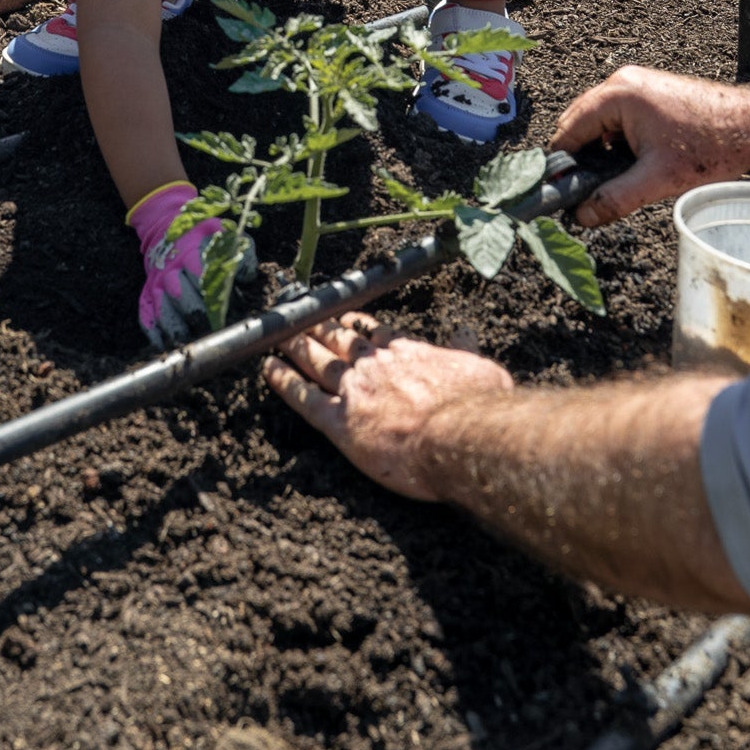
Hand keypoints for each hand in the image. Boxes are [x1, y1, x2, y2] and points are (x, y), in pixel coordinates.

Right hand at [128, 181, 255, 349]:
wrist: (165, 226)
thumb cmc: (203, 235)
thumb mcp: (225, 234)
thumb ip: (241, 253)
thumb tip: (247, 277)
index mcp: (191, 253)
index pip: (201, 277)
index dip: (214, 298)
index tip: (227, 314)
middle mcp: (170, 270)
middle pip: (180, 297)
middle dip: (196, 315)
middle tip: (212, 331)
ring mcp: (156, 284)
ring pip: (162, 310)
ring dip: (176, 328)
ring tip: (190, 343)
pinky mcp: (147, 294)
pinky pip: (146, 316)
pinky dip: (154, 334)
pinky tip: (166, 346)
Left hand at [263, 314, 513, 500]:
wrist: (459, 435)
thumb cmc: (476, 406)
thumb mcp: (480, 368)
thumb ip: (465, 349)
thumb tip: (467, 331)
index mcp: (405, 352)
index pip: (373, 331)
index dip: (353, 322)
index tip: (340, 315)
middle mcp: (374, 365)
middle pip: (338, 340)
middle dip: (316, 326)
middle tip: (297, 314)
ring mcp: (354, 390)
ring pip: (316, 361)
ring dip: (294, 345)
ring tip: (277, 333)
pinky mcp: (340, 422)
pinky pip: (304, 399)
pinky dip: (284, 382)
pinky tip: (269, 369)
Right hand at [551, 66, 749, 226]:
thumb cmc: (712, 145)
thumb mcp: (658, 179)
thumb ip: (614, 199)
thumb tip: (581, 215)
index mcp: (617, 95)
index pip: (568, 129)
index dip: (562, 163)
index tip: (561, 189)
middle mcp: (621, 82)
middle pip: (578, 122)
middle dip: (580, 155)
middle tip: (585, 189)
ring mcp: (635, 84)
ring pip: (597, 120)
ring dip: (598, 148)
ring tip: (611, 178)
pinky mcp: (648, 92)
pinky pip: (616, 116)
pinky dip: (614, 139)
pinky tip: (628, 162)